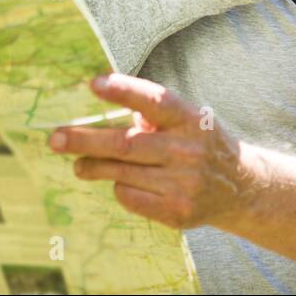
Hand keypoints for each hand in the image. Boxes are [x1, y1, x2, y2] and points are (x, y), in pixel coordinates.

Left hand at [49, 73, 247, 229]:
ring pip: (122, 172)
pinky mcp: (177, 211)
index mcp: (190, 118)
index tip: (94, 84)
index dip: (124, 90)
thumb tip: (102, 112)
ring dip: (92, 166)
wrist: (240, 187)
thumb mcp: (188, 119)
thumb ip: (152, 114)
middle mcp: (188, 150)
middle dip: (85, 140)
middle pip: (125, 144)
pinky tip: (119, 181)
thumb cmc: (200, 142)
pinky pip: (130, 197)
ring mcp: (184, 183)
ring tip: (78, 164)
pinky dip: (118, 187)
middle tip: (55, 137)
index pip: (155, 100)